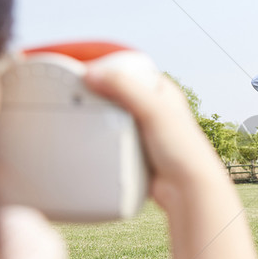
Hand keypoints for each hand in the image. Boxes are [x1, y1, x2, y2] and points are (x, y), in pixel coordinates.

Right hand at [85, 66, 257, 258]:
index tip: (80, 70)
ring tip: (72, 114)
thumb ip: (125, 89)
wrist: (187, 190)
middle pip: (117, 95)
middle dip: (96, 94)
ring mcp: (144, 131)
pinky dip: (100, 137)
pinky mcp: (136, 152)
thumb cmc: (181, 149)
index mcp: (162, 92)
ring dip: (96, 117)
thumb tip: (92, 73)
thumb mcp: (153, 111)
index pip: (128, 70)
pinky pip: (113, 139)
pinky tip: (85, 138)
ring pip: (113, 118)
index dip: (106, 68)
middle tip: (70, 94)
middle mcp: (153, 109)